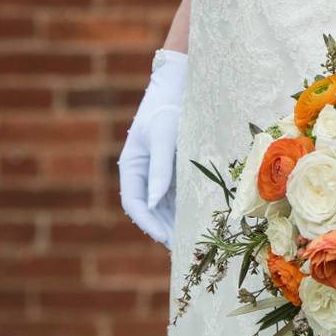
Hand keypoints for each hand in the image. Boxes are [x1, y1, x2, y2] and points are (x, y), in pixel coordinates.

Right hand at [118, 49, 188, 248]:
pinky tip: (204, 221)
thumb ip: (160, 168)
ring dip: (177, 224)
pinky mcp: (178, 170)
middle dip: (164, 230)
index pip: (133, 203)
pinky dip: (188, 209)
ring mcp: (161, 172)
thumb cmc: (169, 107)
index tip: (164, 238)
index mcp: (132, 165)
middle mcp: (144, 173)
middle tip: (184, 250)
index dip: (147, 223)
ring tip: (194, 242)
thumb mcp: (164, 136)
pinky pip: (181, 195)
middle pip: (150, 210)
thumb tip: (154, 200)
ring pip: (166, 206)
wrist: (182, 86)